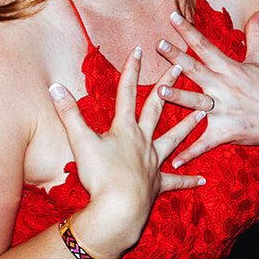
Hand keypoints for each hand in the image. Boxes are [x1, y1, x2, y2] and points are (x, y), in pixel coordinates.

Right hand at [49, 47, 206, 258]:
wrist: (118, 208)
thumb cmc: (99, 175)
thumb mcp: (80, 141)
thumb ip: (68, 113)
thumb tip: (54, 86)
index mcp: (125, 129)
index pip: (126, 92)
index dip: (131, 70)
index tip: (139, 49)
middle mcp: (143, 141)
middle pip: (157, 107)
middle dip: (167, 85)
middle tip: (181, 66)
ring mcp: (153, 162)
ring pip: (174, 138)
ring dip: (188, 125)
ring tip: (204, 113)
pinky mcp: (157, 184)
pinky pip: (176, 181)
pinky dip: (188, 179)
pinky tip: (203, 179)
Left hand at [153, 9, 258, 167]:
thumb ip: (256, 35)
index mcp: (231, 69)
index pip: (206, 46)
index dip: (188, 30)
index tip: (172, 15)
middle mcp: (224, 88)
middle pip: (196, 70)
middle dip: (176, 57)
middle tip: (159, 44)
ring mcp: (224, 110)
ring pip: (196, 103)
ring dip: (178, 98)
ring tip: (159, 91)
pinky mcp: (225, 132)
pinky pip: (204, 143)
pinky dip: (190, 153)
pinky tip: (173, 160)